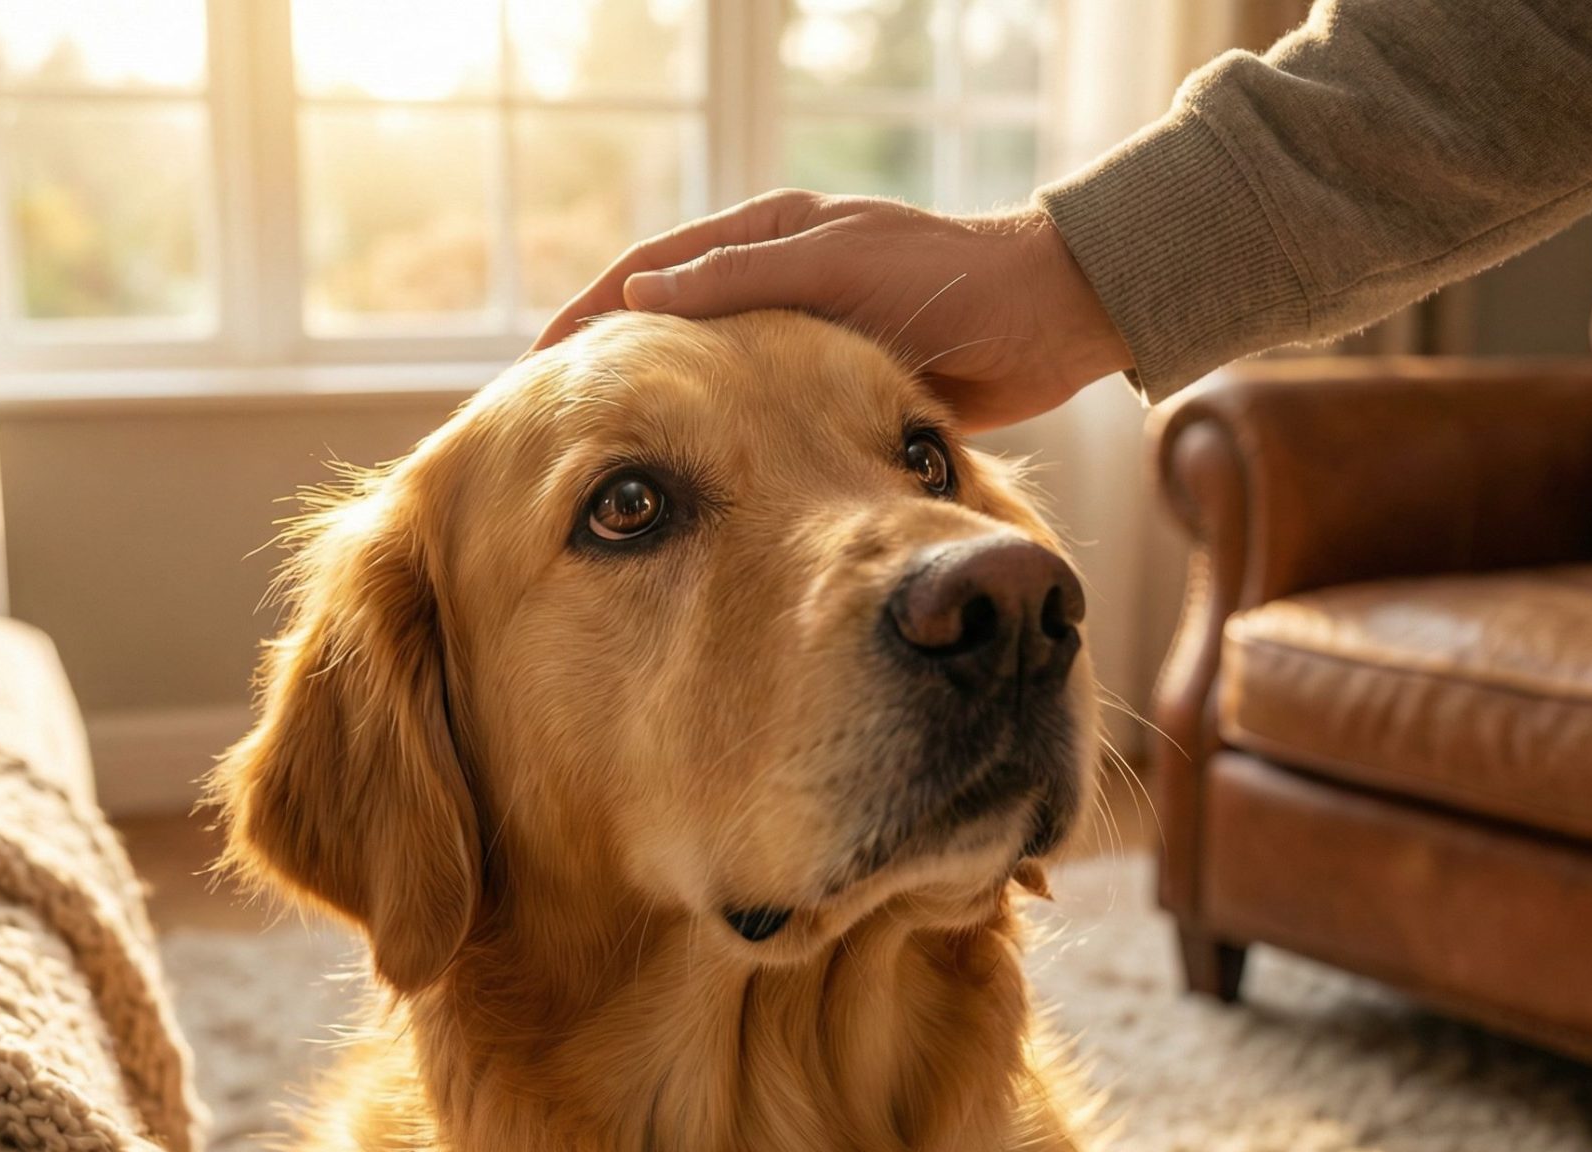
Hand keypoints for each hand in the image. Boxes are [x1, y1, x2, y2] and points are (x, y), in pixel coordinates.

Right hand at [534, 191, 1129, 430]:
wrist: (1050, 318)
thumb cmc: (952, 277)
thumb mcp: (837, 266)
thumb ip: (743, 277)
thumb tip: (642, 291)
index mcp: (768, 235)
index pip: (651, 270)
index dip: (591, 312)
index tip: (541, 360)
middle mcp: (777, 279)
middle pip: (669, 324)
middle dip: (612, 364)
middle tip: (557, 417)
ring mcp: (802, 331)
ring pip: (710, 372)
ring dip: (662, 407)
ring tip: (610, 457)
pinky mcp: (835, 382)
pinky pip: (756, 408)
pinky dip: (717, 433)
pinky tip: (692, 475)